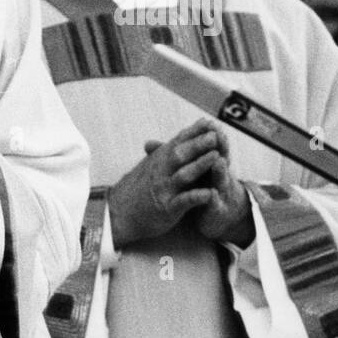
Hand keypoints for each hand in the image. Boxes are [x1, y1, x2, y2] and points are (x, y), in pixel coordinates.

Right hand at [107, 119, 220, 249]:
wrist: (120, 215)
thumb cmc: (138, 190)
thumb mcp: (149, 166)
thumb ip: (161, 151)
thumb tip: (172, 137)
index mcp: (159, 160)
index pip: (178, 142)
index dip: (194, 132)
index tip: (209, 121)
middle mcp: (161, 172)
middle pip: (180, 154)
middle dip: (199, 144)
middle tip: (216, 134)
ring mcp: (164, 190)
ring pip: (183, 175)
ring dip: (200, 164)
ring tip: (217, 156)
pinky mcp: (167, 209)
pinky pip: (183, 201)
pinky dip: (196, 196)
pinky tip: (210, 193)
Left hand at [177, 126, 254, 247]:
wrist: (215, 213)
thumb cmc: (198, 187)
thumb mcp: (186, 170)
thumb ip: (169, 157)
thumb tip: (148, 144)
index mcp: (206, 163)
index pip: (208, 145)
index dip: (207, 135)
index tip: (206, 121)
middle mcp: (216, 174)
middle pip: (221, 157)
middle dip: (220, 146)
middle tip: (218, 134)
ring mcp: (219, 192)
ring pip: (220, 179)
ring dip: (219, 170)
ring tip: (219, 161)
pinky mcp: (216, 208)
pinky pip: (214, 204)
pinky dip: (213, 198)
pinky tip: (212, 194)